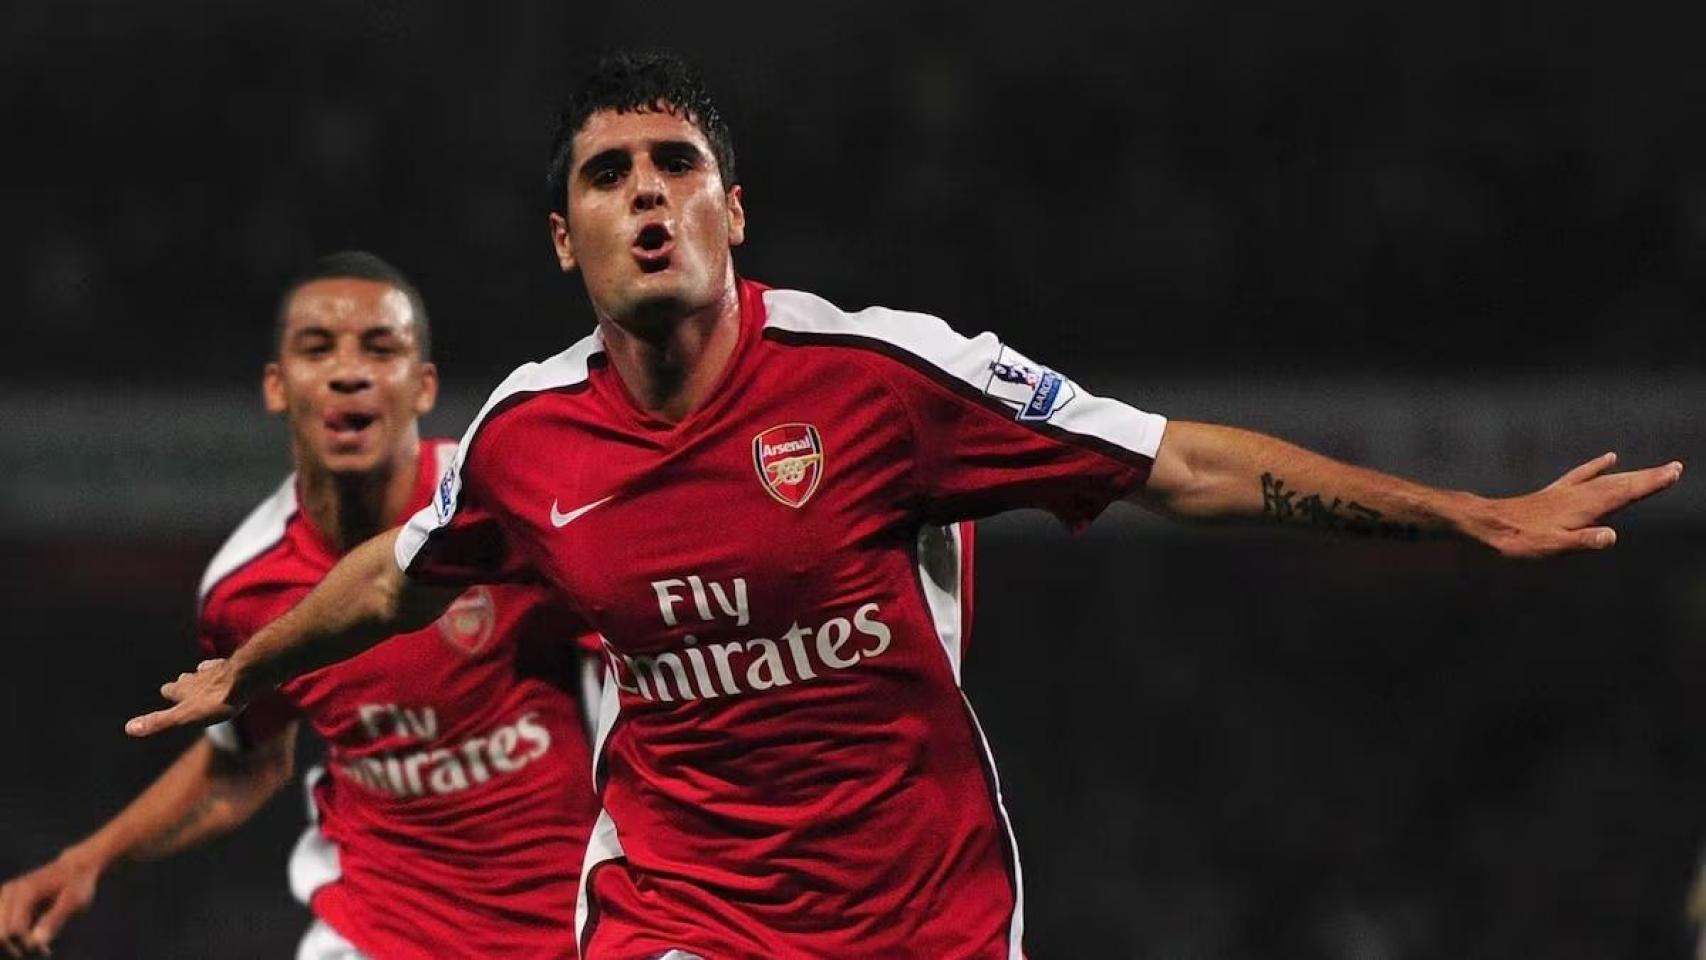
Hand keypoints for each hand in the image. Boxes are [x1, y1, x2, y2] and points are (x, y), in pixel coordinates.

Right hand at [0, 853, 99, 957]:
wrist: (76, 867)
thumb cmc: (78, 884)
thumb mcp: (74, 901)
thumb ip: (55, 920)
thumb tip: (35, 944)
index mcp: (25, 891)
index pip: (14, 929)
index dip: (28, 944)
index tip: (45, 950)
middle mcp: (10, 892)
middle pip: (1, 933)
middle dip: (18, 946)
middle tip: (42, 950)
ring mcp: (5, 896)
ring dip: (14, 944)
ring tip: (40, 947)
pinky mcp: (5, 902)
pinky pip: (2, 926)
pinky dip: (13, 938)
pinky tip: (33, 941)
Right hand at [124, 659, 241, 737]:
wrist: (245, 678)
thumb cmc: (215, 700)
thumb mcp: (185, 716)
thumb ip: (159, 721)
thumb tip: (128, 728)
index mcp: (184, 689)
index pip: (170, 689)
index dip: (169, 692)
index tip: (166, 692)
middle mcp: (197, 676)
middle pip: (186, 679)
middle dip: (184, 683)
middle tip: (182, 684)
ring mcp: (217, 669)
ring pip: (205, 671)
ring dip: (203, 675)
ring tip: (203, 676)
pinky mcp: (236, 666)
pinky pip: (228, 666)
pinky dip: (225, 668)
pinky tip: (229, 669)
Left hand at [1472, 453, 1682, 557]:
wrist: (1489, 524)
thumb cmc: (1520, 539)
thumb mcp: (1553, 547)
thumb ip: (1583, 541)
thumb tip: (1611, 537)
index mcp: (1584, 507)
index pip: (1624, 493)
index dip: (1650, 484)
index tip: (1673, 473)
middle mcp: (1579, 495)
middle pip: (1621, 483)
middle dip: (1649, 477)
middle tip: (1675, 468)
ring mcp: (1567, 492)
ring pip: (1607, 479)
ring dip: (1632, 474)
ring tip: (1657, 469)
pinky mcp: (1556, 492)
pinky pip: (1582, 475)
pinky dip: (1598, 466)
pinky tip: (1610, 458)